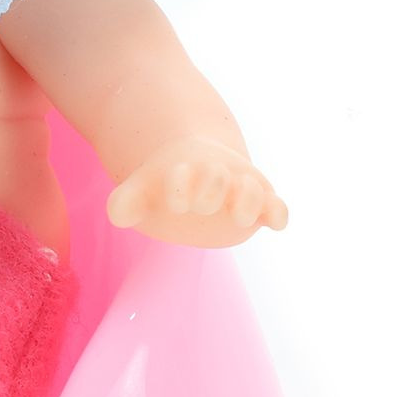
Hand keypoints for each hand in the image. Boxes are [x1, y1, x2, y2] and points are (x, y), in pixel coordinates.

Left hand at [104, 136, 289, 247]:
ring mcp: (240, 191)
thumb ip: (126, 202)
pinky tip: (275, 224)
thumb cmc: (167, 187)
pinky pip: (276, 207)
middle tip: (203, 203)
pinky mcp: (260, 207)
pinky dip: (278, 213)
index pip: (183, 178)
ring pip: (252, 191)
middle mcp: (217, 178)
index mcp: (185, 172)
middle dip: (212, 188)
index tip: (176, 202)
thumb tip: (117, 213)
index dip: (180, 186)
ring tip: (240, 215)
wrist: (201, 176)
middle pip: (218, 179)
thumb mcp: (142, 192)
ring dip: (248, 200)